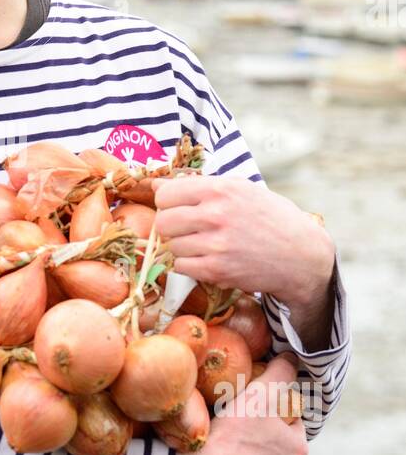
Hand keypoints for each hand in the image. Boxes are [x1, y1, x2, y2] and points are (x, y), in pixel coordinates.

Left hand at [153, 174, 334, 304]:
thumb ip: (198, 185)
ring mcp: (216, 245)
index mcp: (220, 189)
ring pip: (172, 246)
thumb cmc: (270, 217)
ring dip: (182, 246)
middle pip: (163, 221)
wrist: (300, 255)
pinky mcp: (217, 270)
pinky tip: (208, 258)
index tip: (179, 207)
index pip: (166, 194)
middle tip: (187, 228)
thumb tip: (155, 183)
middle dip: (171, 226)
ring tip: (204, 244)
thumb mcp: (240, 190)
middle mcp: (216, 215)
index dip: (169, 202)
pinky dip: (190, 264)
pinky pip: (181, 266)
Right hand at [168, 356, 308, 454]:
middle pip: (276, 448)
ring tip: (223, 446)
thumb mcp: (258, 394)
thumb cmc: (231, 434)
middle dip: (261, 437)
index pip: (292, 423)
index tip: (252, 407)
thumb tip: (292, 359)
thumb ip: (280, 373)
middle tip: (235, 423)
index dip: (273, 412)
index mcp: (297, 450)